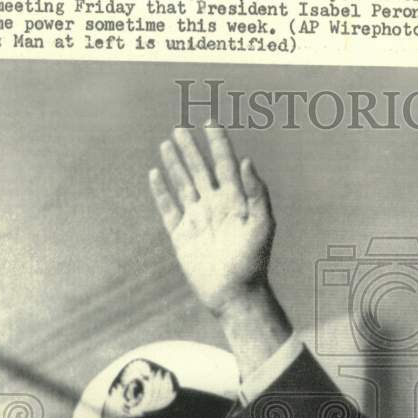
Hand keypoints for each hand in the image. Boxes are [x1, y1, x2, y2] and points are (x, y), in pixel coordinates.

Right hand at [149, 124, 274, 314]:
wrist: (234, 295)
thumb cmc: (253, 262)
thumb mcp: (262, 225)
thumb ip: (256, 193)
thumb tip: (245, 160)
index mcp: (236, 201)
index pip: (225, 164)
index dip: (218, 143)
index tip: (210, 122)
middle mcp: (216, 206)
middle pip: (201, 170)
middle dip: (191, 149)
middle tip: (180, 128)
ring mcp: (198, 219)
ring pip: (184, 184)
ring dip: (176, 164)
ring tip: (167, 143)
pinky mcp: (182, 235)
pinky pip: (168, 209)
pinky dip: (161, 192)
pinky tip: (155, 174)